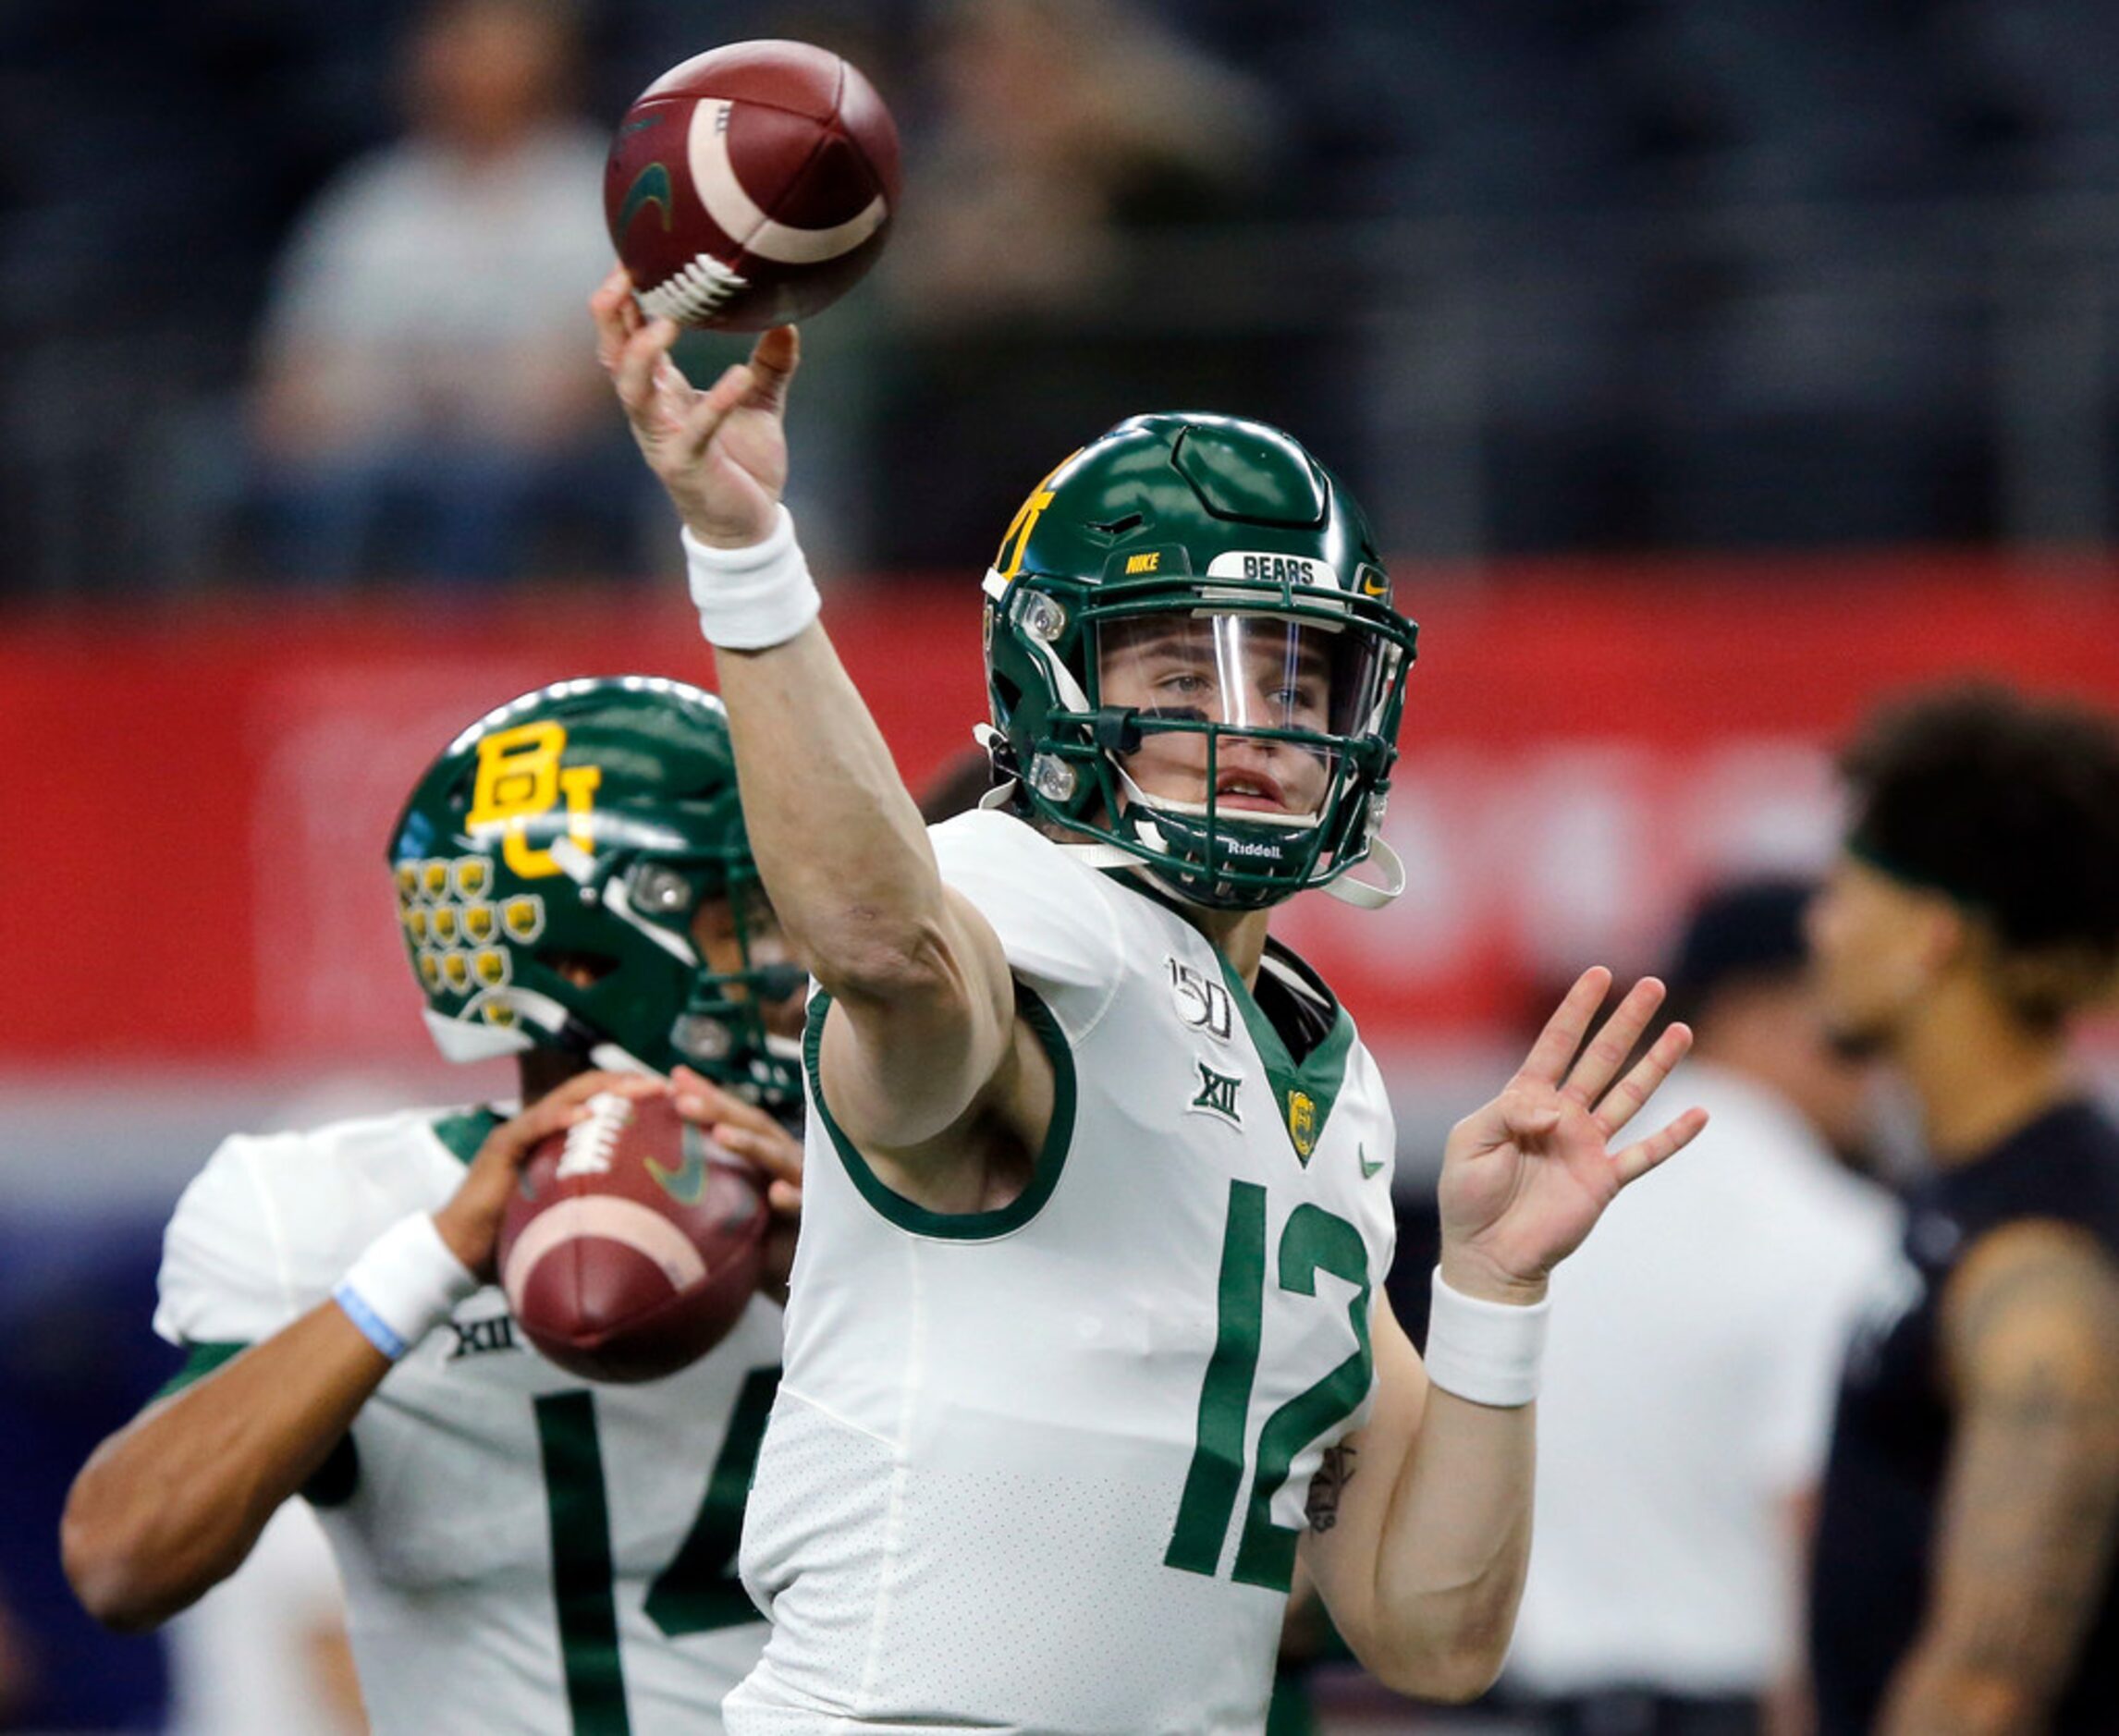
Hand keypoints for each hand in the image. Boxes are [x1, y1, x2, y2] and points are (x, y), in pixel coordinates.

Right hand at [432, 1072, 666, 1278]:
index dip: (632, 1095)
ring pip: (565, 1098)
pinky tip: (587, 1116)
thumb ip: (600, 1201)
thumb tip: (651, 1217)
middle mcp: (539, 1126)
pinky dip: (560, 1117)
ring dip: (604, 1090)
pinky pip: (534, 1125)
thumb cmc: (517, 1236)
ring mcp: (519, 1132)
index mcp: (557, 1137)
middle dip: (626, 1084)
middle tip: (663, 1086)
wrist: (462, 1251)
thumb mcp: (570, 1212)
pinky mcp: (501, 1146)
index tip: (670, 1096)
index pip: (598, 1103)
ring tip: (636, 1089)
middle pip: (587, 1091)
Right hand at [591, 267, 795, 547]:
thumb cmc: (744, 464)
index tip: (631, 252)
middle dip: (611, 315)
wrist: (751, 525)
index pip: (627, 335)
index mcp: (662, 390)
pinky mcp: (686, 466)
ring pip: (633, 390)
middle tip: (623, 273)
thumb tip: (788, 318)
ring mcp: (662, 439)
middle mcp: (651, 410)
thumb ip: (771, 363)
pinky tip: (740, 375)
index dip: (621, 297)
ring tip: (668, 320)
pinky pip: (695, 431)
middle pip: (613, 354)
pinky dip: (718, 402)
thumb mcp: (761, 404)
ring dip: (644, 353)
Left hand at [671, 1065, 803, 1304]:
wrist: (808, 1278)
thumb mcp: (733, 1209)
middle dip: (720, 1110)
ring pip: (779, 1157)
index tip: (672, 1079)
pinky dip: (793, 1197)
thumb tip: (646, 1179)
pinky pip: (807, 1205)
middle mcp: (787, 1162)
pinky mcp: (820, 1216)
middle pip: (755, 1127)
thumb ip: (705, 1190)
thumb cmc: (766, 1241)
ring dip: (751, 1145)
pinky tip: (776, 1193)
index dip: (707, 1096)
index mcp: (766, 1155)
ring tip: (722, 1135)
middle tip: (682, 1101)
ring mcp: (806, 1185)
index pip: (735, 1118)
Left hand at [1437, 968, 1707, 1303]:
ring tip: (1681, 1031)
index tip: (1598, 975)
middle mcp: (1563, 1116)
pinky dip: (1673, 1137)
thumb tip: (1557, 1109)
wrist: (1487, 1254)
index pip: (1555, 1044)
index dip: (1576, 1010)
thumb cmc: (1468, 1197)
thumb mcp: (1470, 1144)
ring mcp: (1587, 1147)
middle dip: (1625, 1022)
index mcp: (1524, 1100)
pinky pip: (1645, 1155)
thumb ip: (1507, 1115)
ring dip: (1656, 1065)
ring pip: (1630, 1096)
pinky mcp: (1604, 1180)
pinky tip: (1699, 1115)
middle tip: (1651, 985)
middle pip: (1601, 1058)